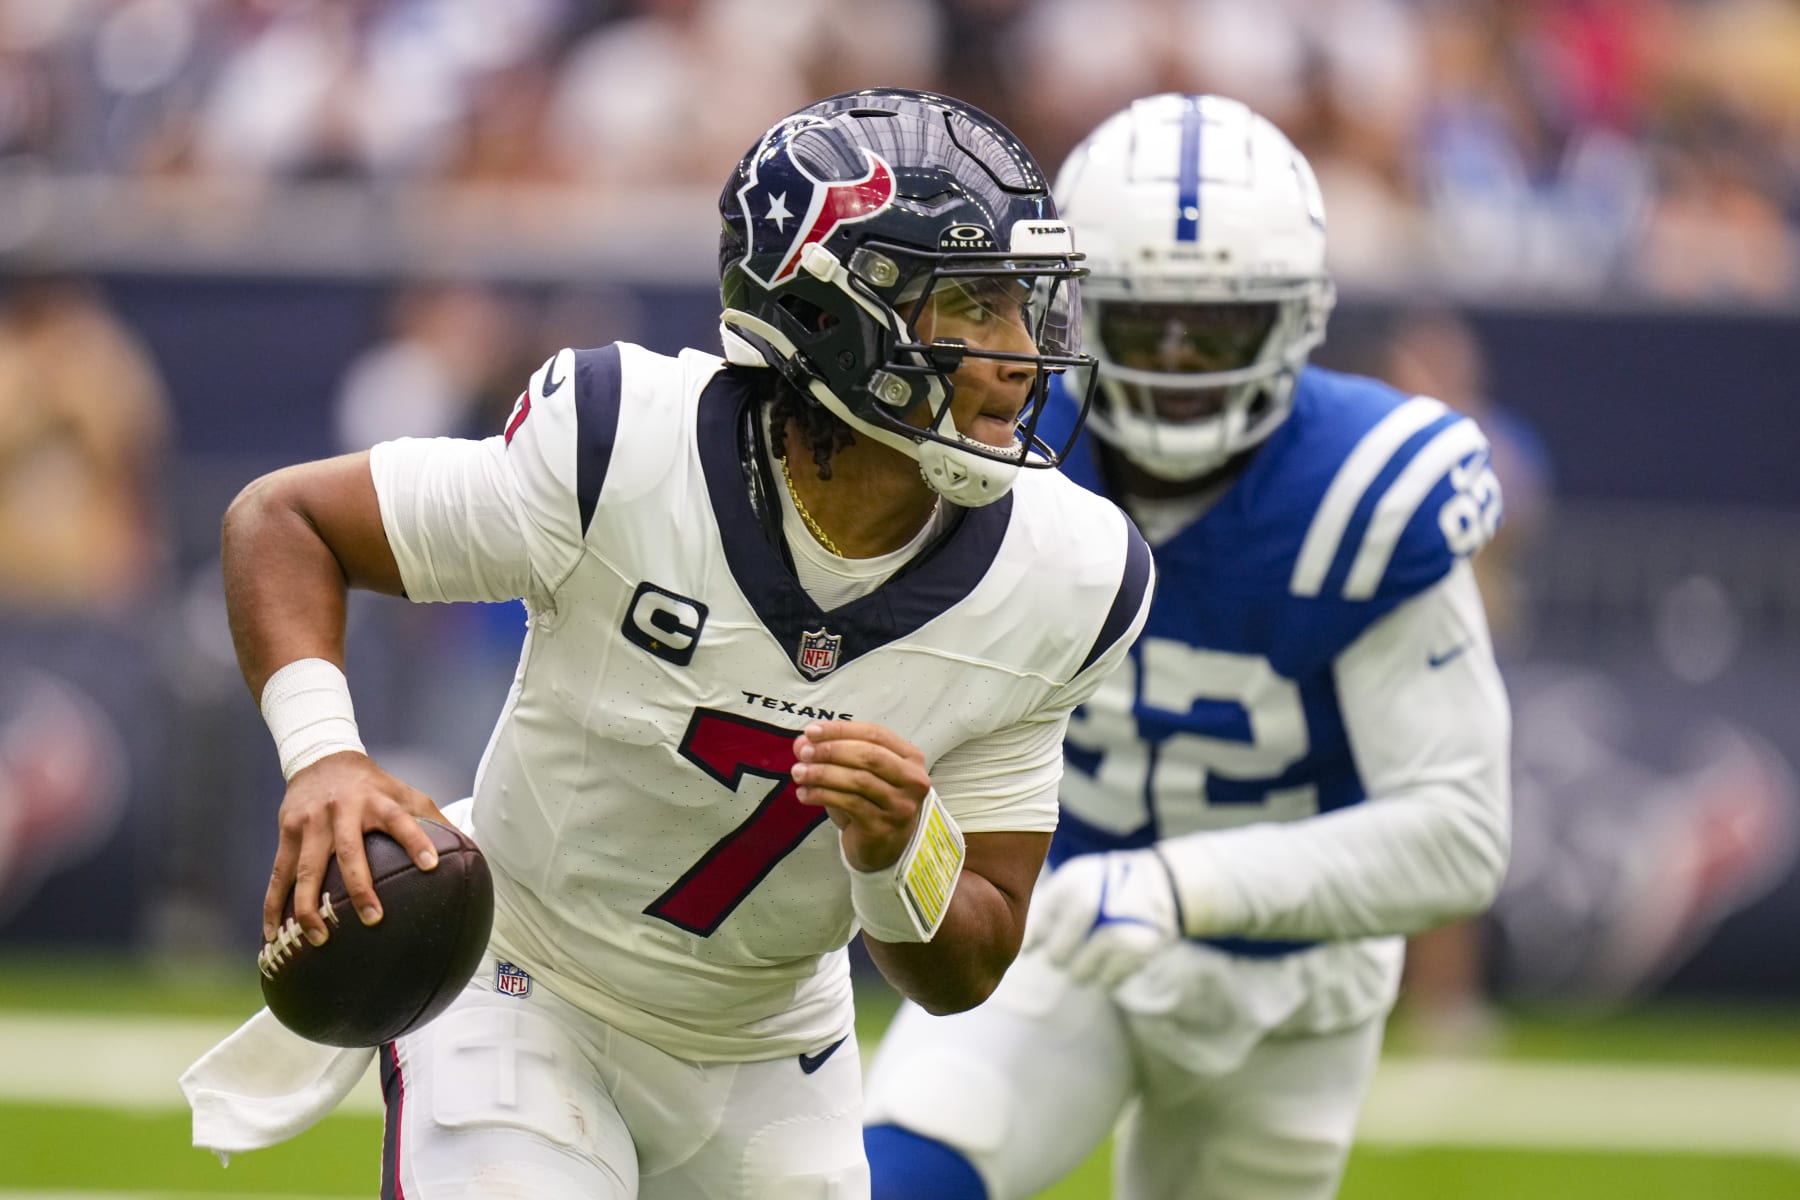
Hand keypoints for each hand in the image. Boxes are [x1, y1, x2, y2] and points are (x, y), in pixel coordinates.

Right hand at [265, 750, 444, 947]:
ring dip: (310, 906)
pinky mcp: (287, 833)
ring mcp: (312, 823)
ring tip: (319, 938)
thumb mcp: (404, 792)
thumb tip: (469, 850)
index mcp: (378, 801)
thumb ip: (433, 819)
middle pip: (349, 852)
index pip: (402, 820)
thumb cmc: (373, 785)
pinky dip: (273, 906)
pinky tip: (275, 935)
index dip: (417, 841)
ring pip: (308, 869)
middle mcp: (343, 811)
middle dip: (359, 887)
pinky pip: (279, 874)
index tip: (432, 866)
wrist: (320, 758)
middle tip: (372, 919)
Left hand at [790, 720, 931, 871]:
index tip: (812, 731)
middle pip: (869, 755)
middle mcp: (912, 780)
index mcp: (910, 758)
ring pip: (858, 780)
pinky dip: (822, 795)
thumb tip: (802, 742)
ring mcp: (900, 805)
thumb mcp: (854, 772)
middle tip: (804, 753)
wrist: (883, 847)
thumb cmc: (871, 802)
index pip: (874, 734)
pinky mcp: (883, 826)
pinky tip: (805, 793)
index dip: (841, 730)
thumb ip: (830, 752)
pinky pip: (849, 803)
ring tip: (799, 773)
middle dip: (831, 750)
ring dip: (822, 773)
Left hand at [1022, 849, 1182, 989]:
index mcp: (1071, 885)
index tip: (1039, 941)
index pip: (1038, 928)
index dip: (1036, 940)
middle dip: (1060, 955)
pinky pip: (1106, 983)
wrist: (1161, 884)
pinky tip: (1115, 954)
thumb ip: (1045, 911)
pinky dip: (1107, 975)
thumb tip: (1026, 953)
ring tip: (1096, 946)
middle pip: (1056, 957)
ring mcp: (1115, 931)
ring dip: (1083, 968)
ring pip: (1079, 975)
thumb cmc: (1105, 885)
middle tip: (1074, 941)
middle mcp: (1090, 906)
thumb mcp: (1073, 881)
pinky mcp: (1137, 953)